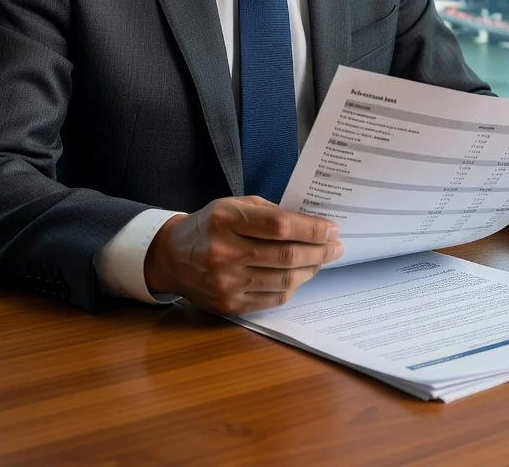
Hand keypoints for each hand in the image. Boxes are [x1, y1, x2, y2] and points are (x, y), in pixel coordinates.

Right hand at [143, 196, 343, 314]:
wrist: (172, 257)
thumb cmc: (210, 225)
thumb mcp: (234, 205)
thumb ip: (271, 212)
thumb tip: (312, 225)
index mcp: (226, 219)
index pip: (279, 226)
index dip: (311, 229)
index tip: (332, 228)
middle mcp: (224, 252)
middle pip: (286, 255)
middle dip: (320, 251)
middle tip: (337, 246)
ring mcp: (226, 283)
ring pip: (284, 280)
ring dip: (311, 270)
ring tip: (323, 259)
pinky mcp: (228, 304)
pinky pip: (273, 298)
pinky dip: (293, 286)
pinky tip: (301, 275)